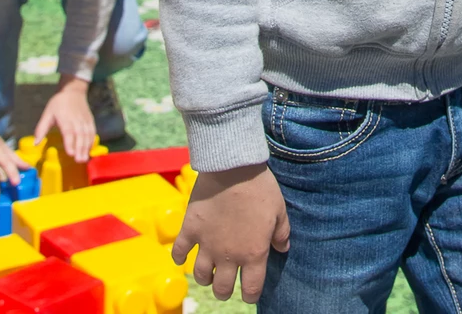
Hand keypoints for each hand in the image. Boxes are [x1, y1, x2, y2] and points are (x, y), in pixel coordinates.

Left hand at [34, 76, 95, 162]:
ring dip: (87, 147)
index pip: (68, 132)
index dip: (70, 143)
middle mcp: (76, 120)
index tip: (70, 153)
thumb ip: (41, 129)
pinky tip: (90, 150)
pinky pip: (93, 132)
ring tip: (84, 158)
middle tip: (79, 161)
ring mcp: (85, 120)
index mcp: (65, 118)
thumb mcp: (47, 114)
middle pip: (80, 136)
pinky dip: (92, 141)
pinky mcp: (90, 121)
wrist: (73, 91)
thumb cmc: (58, 103)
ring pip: (87, 135)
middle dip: (80, 149)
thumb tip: (35, 143)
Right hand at [172, 164, 289, 302]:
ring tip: (207, 274)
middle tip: (225, 287)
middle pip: (222, 288)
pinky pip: (179, 251)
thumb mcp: (279, 211)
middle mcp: (228, 255)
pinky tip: (180, 257)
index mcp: (253, 254)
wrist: (233, 167)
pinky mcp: (190, 229)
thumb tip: (282, 248)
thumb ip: (282, 234)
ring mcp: (207, 244)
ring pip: (200, 275)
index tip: (249, 293)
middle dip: (224, 292)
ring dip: (204, 278)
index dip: (250, 295)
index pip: (250, 289)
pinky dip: (178, 257)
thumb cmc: (260, 188)